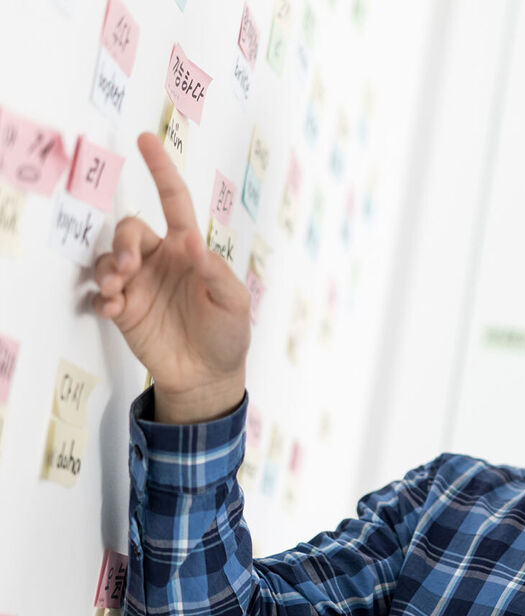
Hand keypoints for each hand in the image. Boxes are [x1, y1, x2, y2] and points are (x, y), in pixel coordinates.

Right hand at [93, 132, 249, 423]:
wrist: (209, 375)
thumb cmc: (228, 333)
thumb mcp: (234, 302)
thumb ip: (215, 272)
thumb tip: (192, 244)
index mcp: (188, 249)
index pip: (172, 200)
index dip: (160, 170)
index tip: (145, 139)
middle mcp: (160, 261)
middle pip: (129, 229)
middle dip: (123, 240)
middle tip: (131, 264)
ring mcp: (139, 285)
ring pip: (108, 258)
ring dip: (108, 268)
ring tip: (119, 288)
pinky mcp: (123, 311)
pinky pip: (99, 294)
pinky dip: (101, 297)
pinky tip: (114, 308)